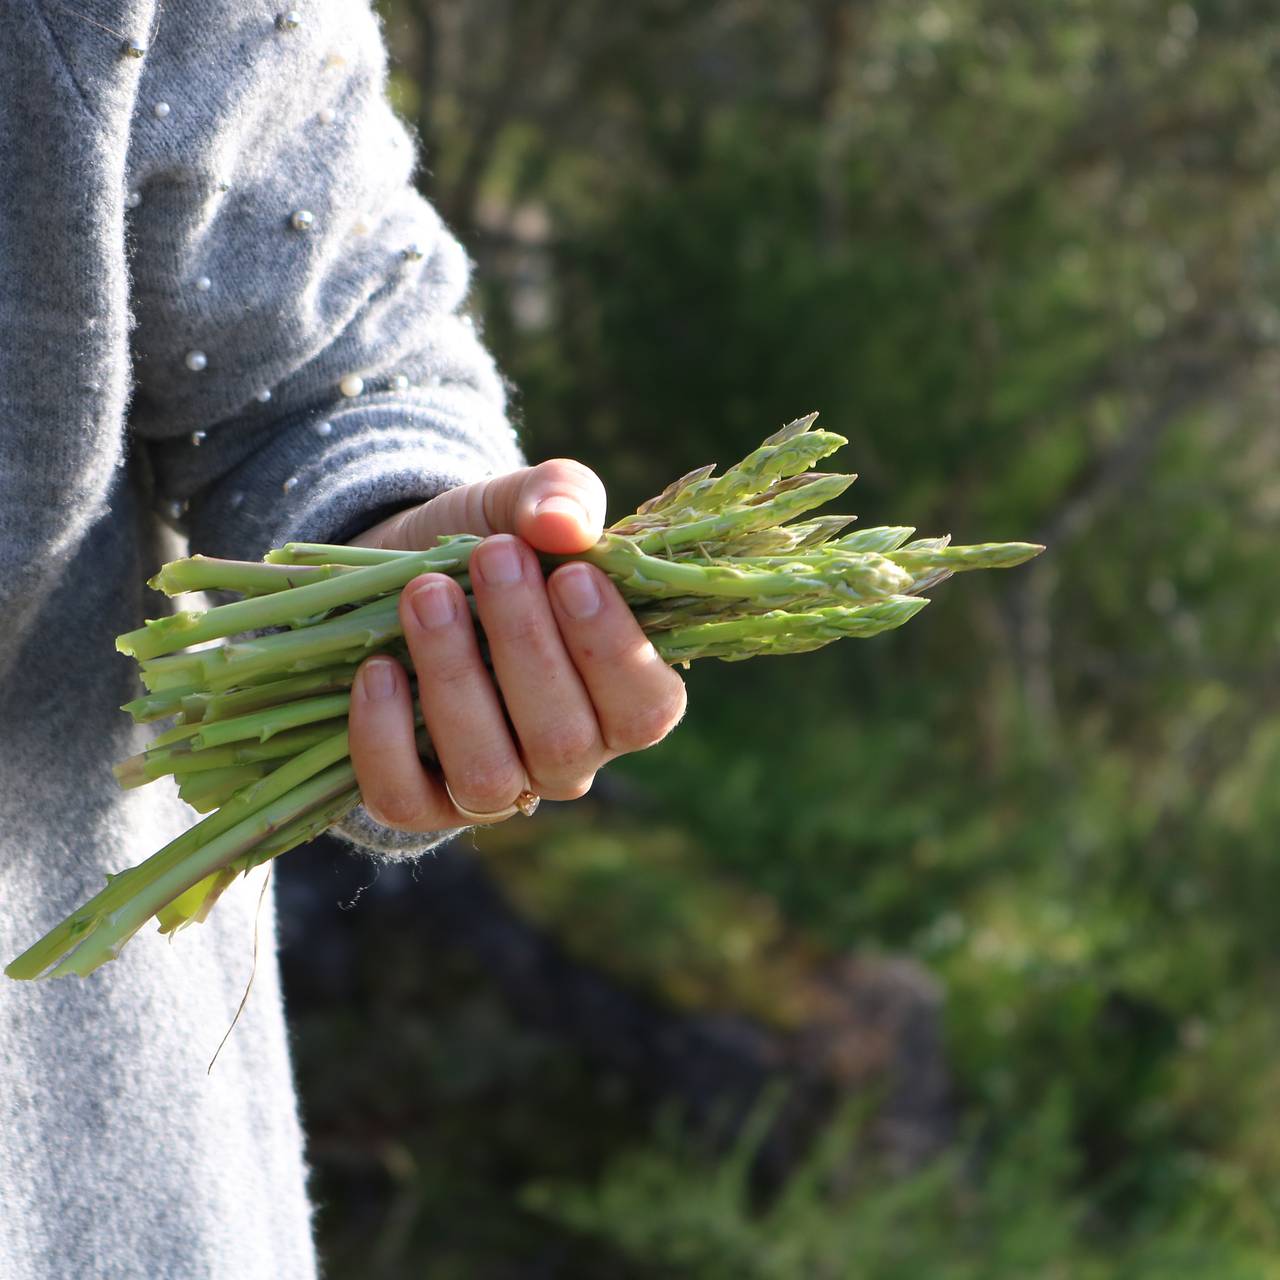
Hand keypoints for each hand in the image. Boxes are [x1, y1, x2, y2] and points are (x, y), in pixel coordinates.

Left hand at [345, 460, 687, 828]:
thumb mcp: (525, 507)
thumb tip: (563, 522)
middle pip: (564, 740)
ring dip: (454, 680)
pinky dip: (385, 736)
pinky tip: (378, 666)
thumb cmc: (489, 548)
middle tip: (493, 558)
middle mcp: (565, 760)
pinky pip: (404, 799)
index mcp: (618, 700)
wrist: (397, 577)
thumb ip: (562, 498)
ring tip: (426, 595)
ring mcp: (492, 791)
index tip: (572, 575)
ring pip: (487, 774)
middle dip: (525, 644)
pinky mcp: (417, 804)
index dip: (614, 652)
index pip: (646, 710)